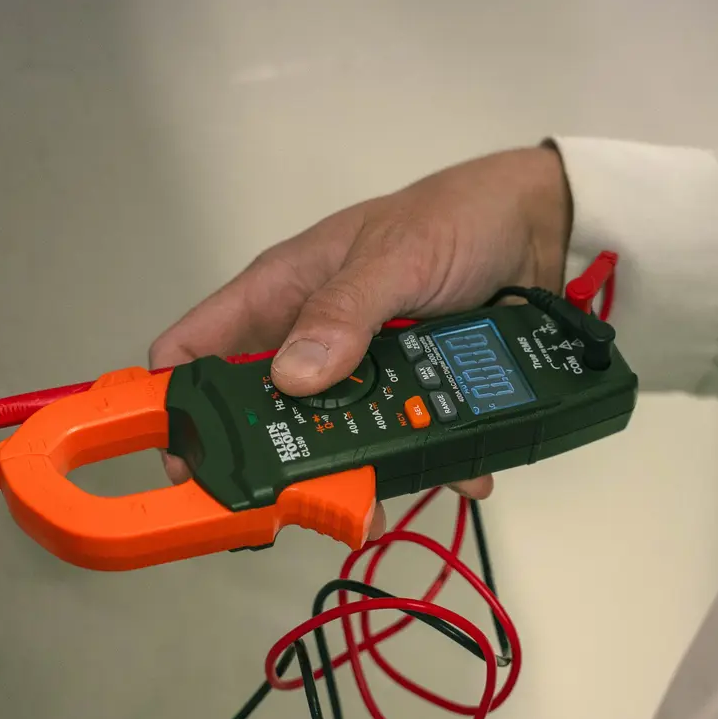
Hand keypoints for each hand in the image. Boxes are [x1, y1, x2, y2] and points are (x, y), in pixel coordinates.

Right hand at [149, 145, 571, 537]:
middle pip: (265, 415)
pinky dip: (432, 461)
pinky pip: (408, 440)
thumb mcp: (397, 257)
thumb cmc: (457, 216)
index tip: (187, 467)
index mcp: (283, 292)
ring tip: (386, 501)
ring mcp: (362, 368)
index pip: (196, 350)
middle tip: (298, 503)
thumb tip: (294, 377)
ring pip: (340, 440)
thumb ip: (345, 309)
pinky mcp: (412, 388)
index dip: (177, 408)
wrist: (540, 225)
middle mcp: (312, 337)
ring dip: (364, 472)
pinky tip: (463, 471)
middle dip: (281, 462)